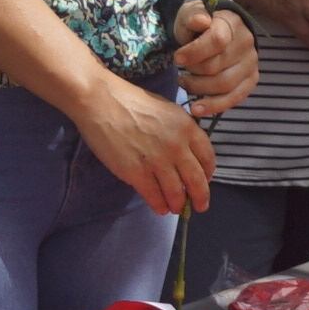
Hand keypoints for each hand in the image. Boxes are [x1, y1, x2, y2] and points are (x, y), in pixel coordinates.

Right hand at [71, 72, 217, 216]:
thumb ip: (179, 131)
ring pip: (176, 193)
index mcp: (187, 127)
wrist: (100, 101)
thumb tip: (185, 153)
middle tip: (199, 206)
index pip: (208, 158)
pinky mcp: (137, 173)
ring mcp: (157, 161)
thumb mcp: (166, 110)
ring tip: (175, 208)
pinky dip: (159, 206)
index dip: (208, 174)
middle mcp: (177, 146)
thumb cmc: (130, 101)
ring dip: (178, 205)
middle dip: (201, 198)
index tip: (204, 181)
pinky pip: (154, 197)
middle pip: (197, 181)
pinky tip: (159, 208)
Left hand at [172, 0, 259, 120]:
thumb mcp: (190, 14)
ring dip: (199, 89)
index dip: (195, 52)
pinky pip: (234, 98)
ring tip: (184, 83)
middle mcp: (246, 44)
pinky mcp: (250, 81)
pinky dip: (214, 106)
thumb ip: (192, 15)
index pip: (217, 40)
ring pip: (224, 85)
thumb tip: (201, 20)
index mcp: (232, 23)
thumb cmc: (198, 24)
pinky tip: (196, 109)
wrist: (213, 31)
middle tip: (181, 70)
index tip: (177, 58)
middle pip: (217, 66)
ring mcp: (251, 64)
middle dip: (193, 71)